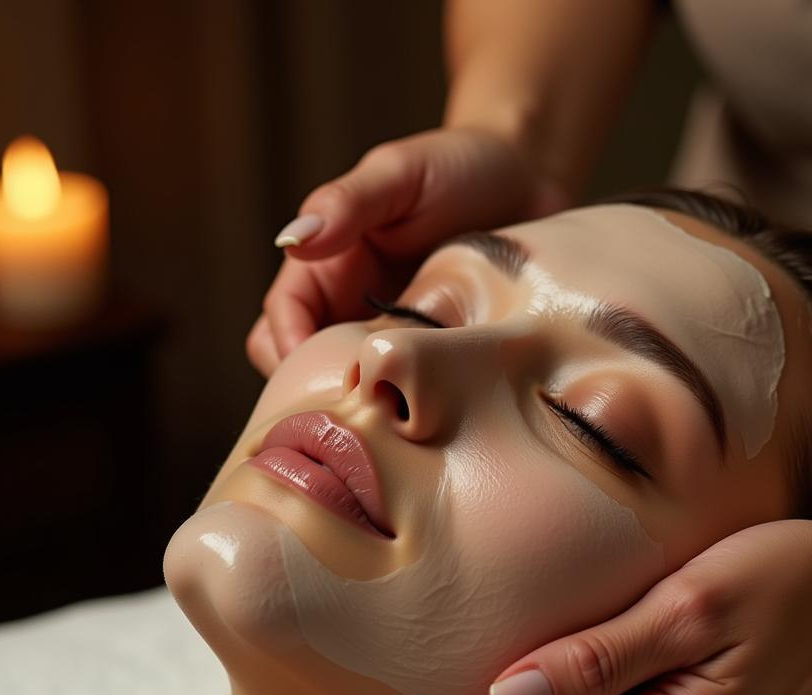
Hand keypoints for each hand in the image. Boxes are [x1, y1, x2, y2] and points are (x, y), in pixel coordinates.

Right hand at [246, 126, 570, 376]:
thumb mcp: (402, 174)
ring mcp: (387, 338)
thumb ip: (347, 202)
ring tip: (394, 411)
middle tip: (357, 406)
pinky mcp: (427, 359)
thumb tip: (292, 242)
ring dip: (360, 404)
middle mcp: (347, 307)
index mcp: (326, 265)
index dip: (289, 350)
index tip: (321, 377)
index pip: (281, 319)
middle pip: (298, 366)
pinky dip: (405, 405)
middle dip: (314, 390)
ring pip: (348, 388)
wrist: (531, 185)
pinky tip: (430, 408)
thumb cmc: (461, 167)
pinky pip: (402, 394)